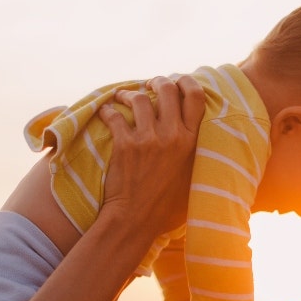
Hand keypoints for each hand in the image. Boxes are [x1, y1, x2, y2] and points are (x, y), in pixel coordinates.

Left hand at [98, 75, 205, 235]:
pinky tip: (105, 112)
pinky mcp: (125, 145)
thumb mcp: (191, 175)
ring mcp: (148, 140)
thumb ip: (193, 151)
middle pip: (167, 89)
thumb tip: (192, 132)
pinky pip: (115, 115)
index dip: (186, 82)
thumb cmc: (166, 204)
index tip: (176, 81)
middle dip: (157, 81)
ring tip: (123, 97)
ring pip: (139, 98)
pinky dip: (107, 110)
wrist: (137, 219)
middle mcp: (172, 136)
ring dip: (129, 94)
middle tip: (149, 85)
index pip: (195, 97)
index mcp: (191, 141)